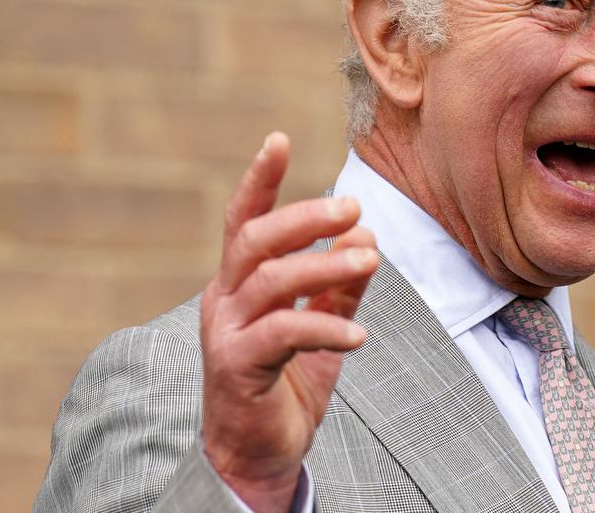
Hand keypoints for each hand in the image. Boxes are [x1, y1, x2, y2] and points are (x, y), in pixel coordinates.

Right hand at [199, 132, 377, 511]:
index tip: (279, 139)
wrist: (259, 455)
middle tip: (353, 207)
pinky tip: (359, 334)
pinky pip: (284, 333)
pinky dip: (326, 326)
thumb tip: (363, 235)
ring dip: (326, 265)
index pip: (243, 221)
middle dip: (304, 217)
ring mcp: (224, 333)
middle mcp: (223, 300)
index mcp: (239, 284)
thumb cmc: (285, 386)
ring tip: (371, 261)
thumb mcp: (321, 328)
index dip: (259, 179)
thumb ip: (338, 285)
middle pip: (254, 239)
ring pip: (272, 280)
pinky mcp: (236, 368)